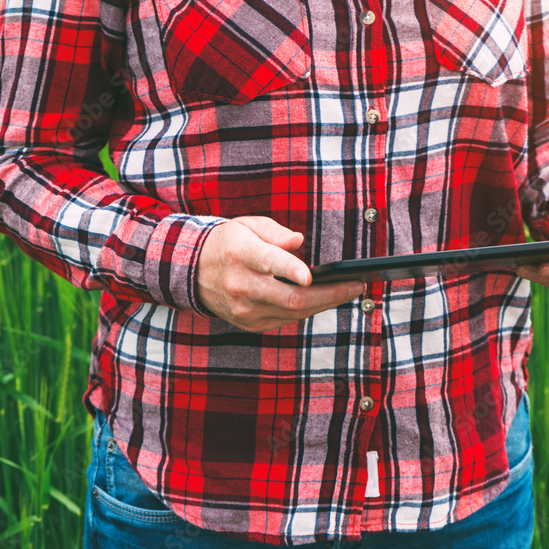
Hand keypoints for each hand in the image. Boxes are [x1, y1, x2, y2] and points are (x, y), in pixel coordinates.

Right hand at [195, 216, 364, 331]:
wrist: (193, 273)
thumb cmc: (228, 243)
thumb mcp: (246, 225)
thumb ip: (274, 231)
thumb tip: (298, 241)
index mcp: (239, 254)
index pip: (267, 262)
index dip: (289, 269)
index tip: (310, 276)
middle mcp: (240, 285)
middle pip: (290, 297)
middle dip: (329, 294)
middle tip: (356, 285)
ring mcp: (244, 309)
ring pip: (294, 312)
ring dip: (325, 303)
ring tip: (349, 290)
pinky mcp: (249, 323)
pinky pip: (286, 319)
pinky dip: (307, 309)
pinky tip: (324, 299)